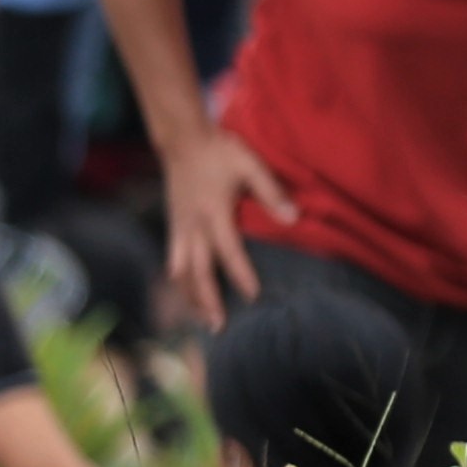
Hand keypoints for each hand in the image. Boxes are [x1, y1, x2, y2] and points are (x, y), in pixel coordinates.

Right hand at [161, 124, 295, 326]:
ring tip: (201, 318)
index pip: (229, 252)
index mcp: (214, 213)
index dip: (241, 275)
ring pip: (180, 272)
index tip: (254, 296)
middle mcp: (193, 226)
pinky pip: (172, 260)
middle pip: (197, 272)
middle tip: (219, 326)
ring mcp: (178, 227)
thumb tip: (294, 218)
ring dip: (189, 297)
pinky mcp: (172, 225)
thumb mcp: (251, 165)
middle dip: (207, 301)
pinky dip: (178, 281)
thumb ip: (271, 192)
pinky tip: (184, 292)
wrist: (183, 140)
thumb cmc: (221, 151)